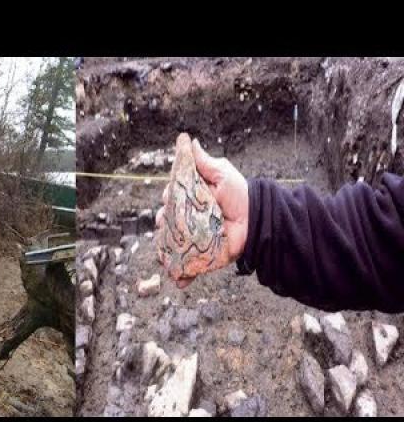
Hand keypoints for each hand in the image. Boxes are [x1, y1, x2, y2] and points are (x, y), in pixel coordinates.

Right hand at [156, 138, 248, 287]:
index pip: (170, 200)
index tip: (168, 197)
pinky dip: (181, 276)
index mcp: (190, 200)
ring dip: (165, 252)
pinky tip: (178, 281)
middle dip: (162, 226)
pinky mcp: (203, 256)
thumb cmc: (240, 193)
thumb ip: (204, 161)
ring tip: (165, 255)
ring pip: (171, 247)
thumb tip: (187, 141)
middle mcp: (189, 220)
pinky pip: (188, 268)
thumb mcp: (222, 173)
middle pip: (166, 224)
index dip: (166, 199)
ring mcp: (194, 239)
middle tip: (164, 225)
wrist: (258, 219)